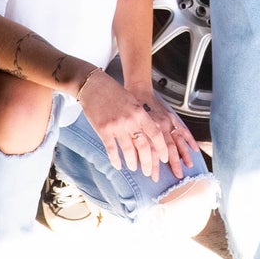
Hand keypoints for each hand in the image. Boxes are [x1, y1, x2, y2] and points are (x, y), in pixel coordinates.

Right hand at [77, 72, 197, 181]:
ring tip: (134, 167)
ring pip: (128, 151)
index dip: (162, 148)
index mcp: (140, 112)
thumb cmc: (114, 93)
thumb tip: (148, 134)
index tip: (165, 158)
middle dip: (148, 162)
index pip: (156, 134)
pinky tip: (118, 165)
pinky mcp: (104, 130)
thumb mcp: (132, 101)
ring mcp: (117, 126)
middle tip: (149, 172)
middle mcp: (130, 120)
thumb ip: (140, 116)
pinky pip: (112, 149)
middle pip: (143, 146)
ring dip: (132, 162)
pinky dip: (116, 159)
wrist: (94, 86)